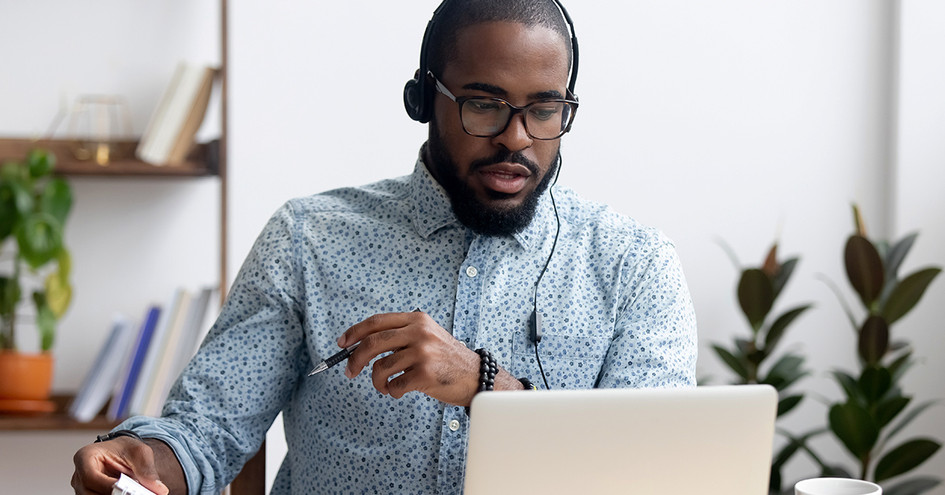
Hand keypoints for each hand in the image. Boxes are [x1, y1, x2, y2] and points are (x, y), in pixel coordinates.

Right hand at [72, 437, 171, 494]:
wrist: (123, 454)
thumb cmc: (126, 450)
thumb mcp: (140, 452)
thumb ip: (147, 469)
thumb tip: (159, 489)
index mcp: (85, 457)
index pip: (90, 476)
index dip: (108, 486)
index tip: (126, 490)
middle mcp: (79, 475)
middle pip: (89, 494)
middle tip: (134, 494)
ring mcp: (82, 489)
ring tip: (135, 493)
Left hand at [339, 311, 479, 405]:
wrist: (476, 376)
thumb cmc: (446, 360)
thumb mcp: (427, 337)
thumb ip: (400, 336)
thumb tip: (360, 345)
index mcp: (417, 320)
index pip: (377, 322)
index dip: (355, 332)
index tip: (342, 343)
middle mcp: (419, 333)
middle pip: (372, 343)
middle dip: (355, 359)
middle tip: (349, 372)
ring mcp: (423, 353)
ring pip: (381, 368)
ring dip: (377, 382)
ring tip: (386, 387)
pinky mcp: (425, 374)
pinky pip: (394, 385)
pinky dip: (392, 392)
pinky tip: (401, 391)